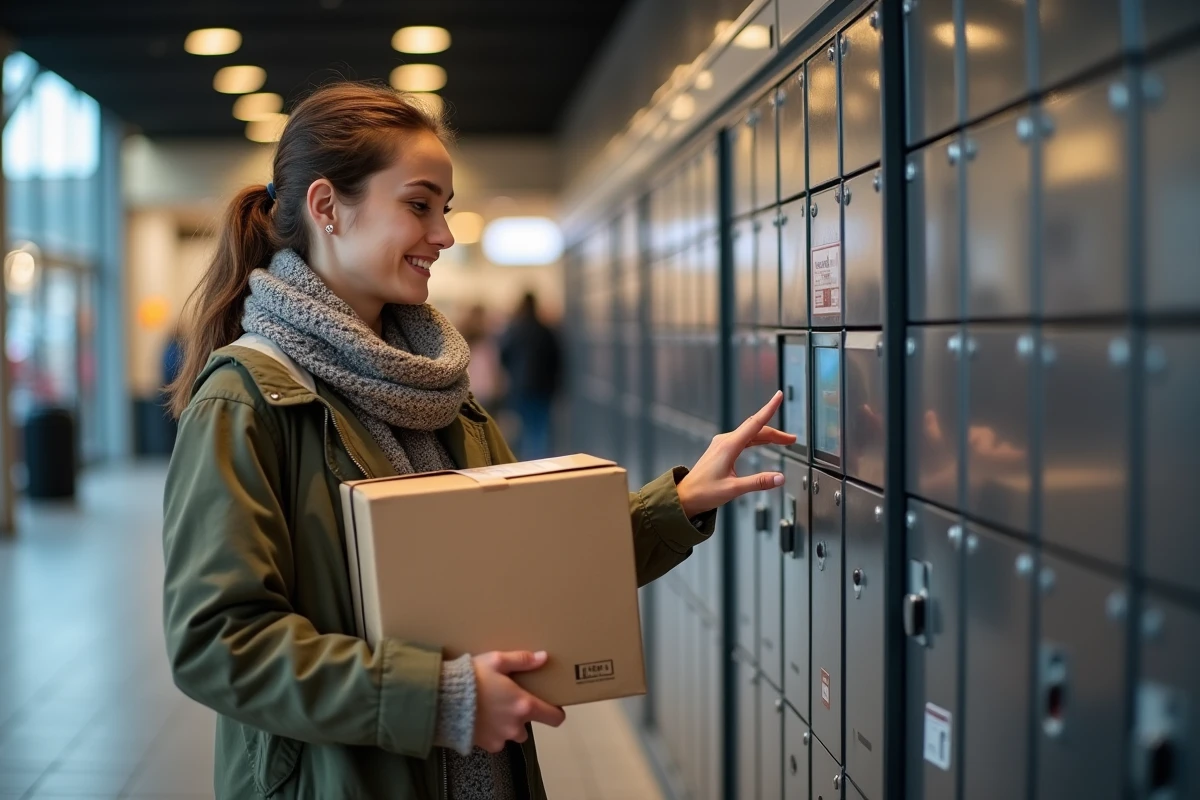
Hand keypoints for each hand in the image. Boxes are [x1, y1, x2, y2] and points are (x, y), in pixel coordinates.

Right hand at [472, 651, 565, 752]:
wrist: (443, 700)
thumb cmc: (472, 678)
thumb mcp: (496, 661)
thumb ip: (522, 660)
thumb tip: (543, 657)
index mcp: (524, 705)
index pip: (554, 718)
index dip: (556, 713)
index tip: (551, 706)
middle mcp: (516, 725)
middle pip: (529, 726)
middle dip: (521, 717)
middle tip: (508, 702)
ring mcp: (501, 738)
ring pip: (511, 734)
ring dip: (506, 726)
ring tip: (492, 710)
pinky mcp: (486, 746)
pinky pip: (495, 741)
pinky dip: (491, 733)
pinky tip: (480, 718)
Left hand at [676, 391, 796, 517]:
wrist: (684, 496)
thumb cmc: (704, 492)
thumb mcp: (733, 489)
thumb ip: (758, 482)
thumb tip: (780, 478)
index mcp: (729, 446)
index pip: (755, 423)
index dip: (769, 409)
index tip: (778, 396)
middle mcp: (725, 441)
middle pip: (756, 429)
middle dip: (776, 433)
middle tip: (792, 439)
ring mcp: (722, 444)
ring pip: (750, 434)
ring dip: (768, 436)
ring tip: (784, 441)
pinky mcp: (721, 450)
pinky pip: (743, 439)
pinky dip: (757, 439)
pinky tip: (764, 442)